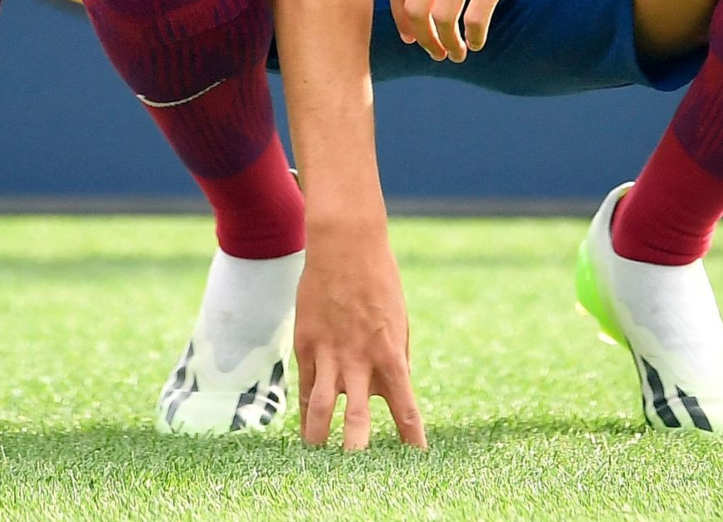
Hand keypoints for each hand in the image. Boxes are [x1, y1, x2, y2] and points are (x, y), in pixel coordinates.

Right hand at [296, 222, 426, 449]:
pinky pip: (305, 384)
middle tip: (357, 475)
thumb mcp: (400, 321)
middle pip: (357, 418)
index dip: (412, 438)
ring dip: (318, 437)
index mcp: (391, 354)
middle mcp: (359, 360)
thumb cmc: (380, 281)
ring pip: (320, 407)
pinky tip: (307, 425)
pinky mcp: (306, 343)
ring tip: (317, 458)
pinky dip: (307, 407)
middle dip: (357, 450)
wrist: (345, 245)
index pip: (405, 408)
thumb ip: (396, 359)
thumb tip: (393, 391)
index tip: (417, 460)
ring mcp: (329, 353)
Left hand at [388, 0, 582, 62]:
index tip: (411, 37)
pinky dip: (473, 37)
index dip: (399, 18)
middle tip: (437, 52)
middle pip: (412, 7)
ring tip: (458, 52)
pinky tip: (479, 42)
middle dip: (422, 37)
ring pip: (441, 17)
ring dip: (447, 43)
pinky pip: (475, 17)